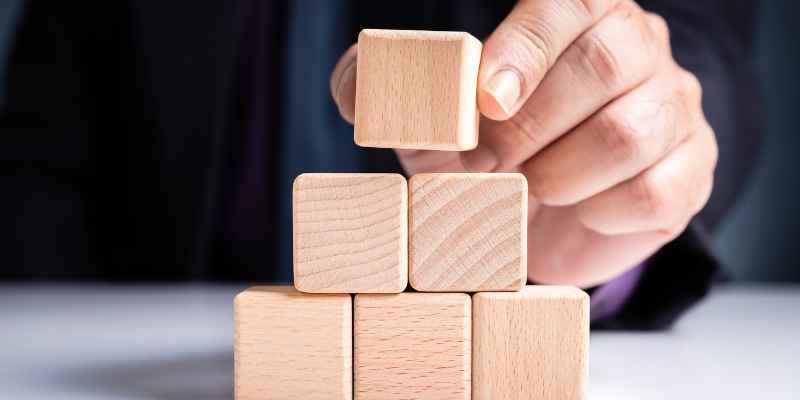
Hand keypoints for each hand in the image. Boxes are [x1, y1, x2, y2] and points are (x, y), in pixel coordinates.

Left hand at [330, 0, 716, 287]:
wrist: (550, 218)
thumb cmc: (493, 153)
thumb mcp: (435, 122)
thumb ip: (393, 94)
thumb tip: (361, 91)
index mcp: (582, 16)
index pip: (570, 2)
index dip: (526, 46)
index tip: (484, 100)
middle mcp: (641, 49)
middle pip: (604, 65)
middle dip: (529, 128)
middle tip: (487, 167)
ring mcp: (676, 107)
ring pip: (630, 132)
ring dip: (560, 175)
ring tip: (528, 191)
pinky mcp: (693, 171)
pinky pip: (654, 190)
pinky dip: (599, 211)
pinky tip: (575, 209)